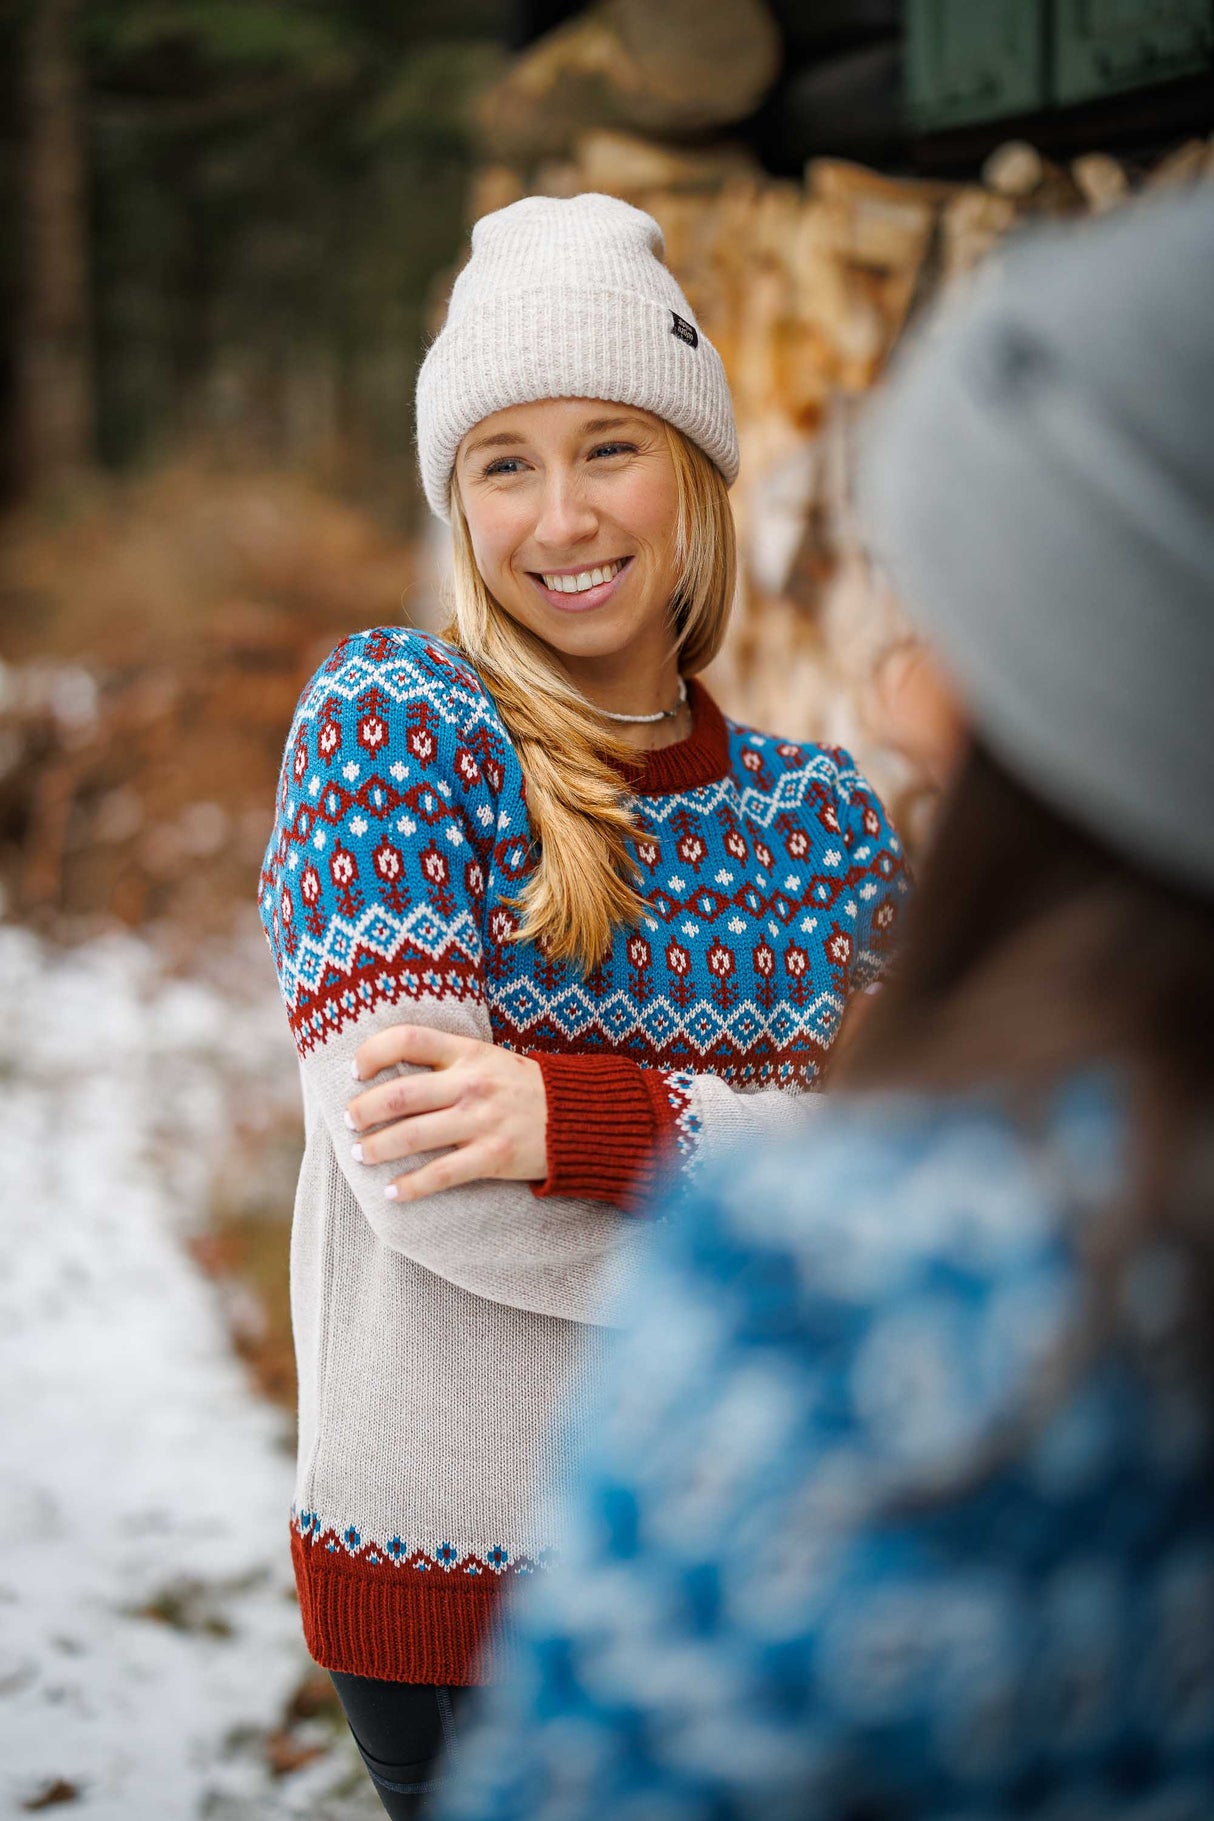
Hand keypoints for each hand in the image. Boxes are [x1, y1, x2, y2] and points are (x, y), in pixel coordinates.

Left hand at [346, 1026, 547, 1202]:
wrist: (578, 1117)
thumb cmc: (525, 1088)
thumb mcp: (489, 1059)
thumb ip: (448, 1062)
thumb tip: (393, 1073)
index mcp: (468, 1053)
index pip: (408, 1040)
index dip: (373, 1053)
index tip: (356, 1071)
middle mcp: (471, 1084)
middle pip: (399, 1095)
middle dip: (363, 1111)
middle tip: (350, 1122)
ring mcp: (481, 1121)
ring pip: (411, 1136)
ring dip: (376, 1148)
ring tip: (361, 1155)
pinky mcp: (492, 1156)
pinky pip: (440, 1174)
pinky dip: (410, 1187)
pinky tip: (392, 1193)